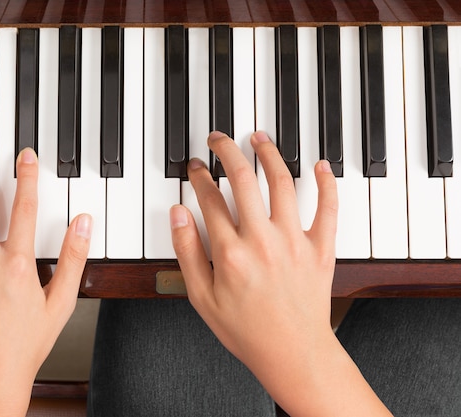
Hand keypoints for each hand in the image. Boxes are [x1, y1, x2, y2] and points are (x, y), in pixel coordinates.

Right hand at [170, 131, 389, 415]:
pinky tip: (321, 165)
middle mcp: (262, 240)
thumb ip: (187, 252)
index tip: (196, 168)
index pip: (210, 199)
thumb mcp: (202, 298)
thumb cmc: (247, 329)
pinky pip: (328, 209)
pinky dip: (326, 183)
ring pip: (282, 183)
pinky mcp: (319, 248)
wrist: (292, 352)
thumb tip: (178, 215)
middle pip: (243, 179)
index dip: (200, 177)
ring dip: (269, 154)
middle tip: (219, 139)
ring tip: (259, 137)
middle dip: (228, 151)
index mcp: (230, 252)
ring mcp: (294, 241)